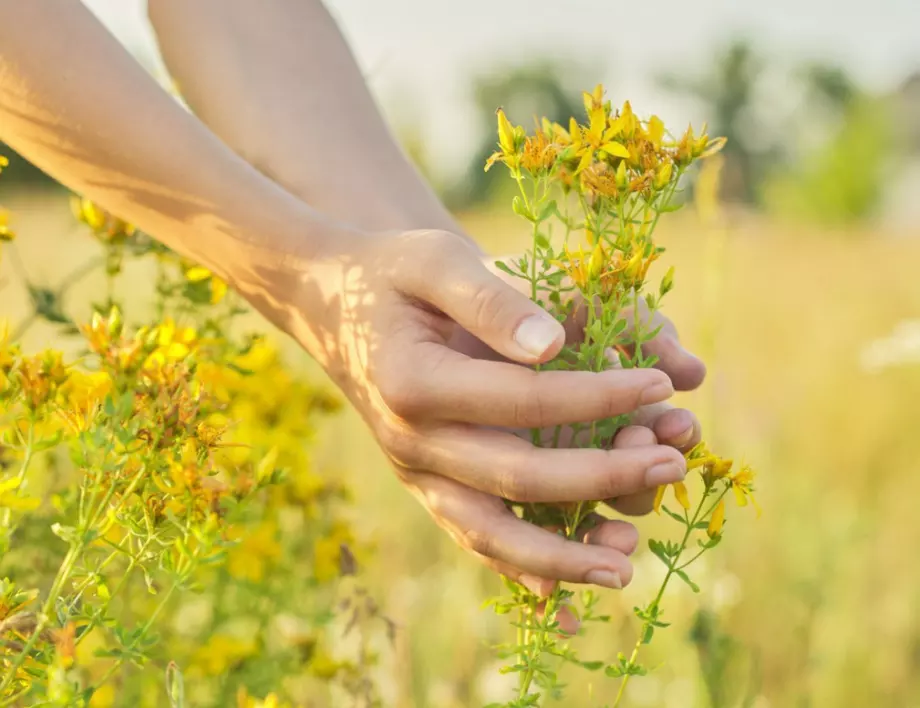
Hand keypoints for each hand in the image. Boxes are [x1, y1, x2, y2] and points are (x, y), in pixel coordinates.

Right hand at [239, 228, 691, 589]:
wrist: (336, 306)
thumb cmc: (395, 274)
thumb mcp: (437, 260)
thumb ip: (491, 301)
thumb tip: (555, 345)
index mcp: (414, 382)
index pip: (524, 400)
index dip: (599, 396)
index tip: (661, 383)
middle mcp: (410, 441)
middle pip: (517, 478)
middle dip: (602, 476)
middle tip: (673, 465)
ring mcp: (414, 472)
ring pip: (489, 532)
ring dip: (560, 555)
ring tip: (626, 564)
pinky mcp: (423, 486)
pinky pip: (472, 537)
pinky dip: (517, 568)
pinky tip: (564, 593)